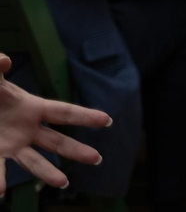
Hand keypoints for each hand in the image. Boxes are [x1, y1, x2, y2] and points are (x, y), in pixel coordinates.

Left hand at [0, 53, 110, 195]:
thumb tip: (4, 61)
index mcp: (32, 107)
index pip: (64, 112)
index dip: (86, 116)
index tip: (107, 121)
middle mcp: (28, 129)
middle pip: (57, 142)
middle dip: (77, 150)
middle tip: (97, 159)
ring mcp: (13, 144)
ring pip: (34, 161)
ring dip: (47, 172)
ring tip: (62, 182)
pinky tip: (1, 193)